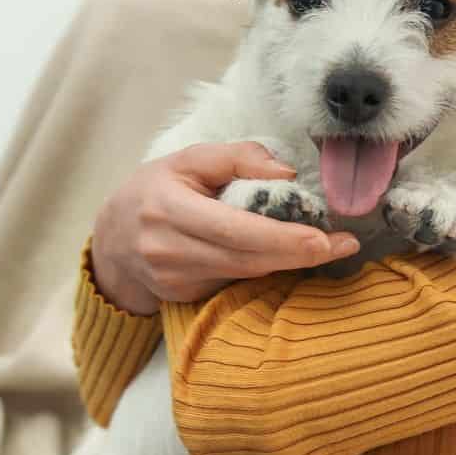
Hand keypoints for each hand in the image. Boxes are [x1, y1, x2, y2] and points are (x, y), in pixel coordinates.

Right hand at [89, 142, 361, 315]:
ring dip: (288, 262)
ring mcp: (174, 279)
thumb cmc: (155, 190)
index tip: (323, 239)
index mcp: (168, 208)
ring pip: (244, 274)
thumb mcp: (188, 159)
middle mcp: (168, 249)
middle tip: (343, 245)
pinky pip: (233, 282)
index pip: (233, 229)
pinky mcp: (183, 297)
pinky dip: (263, 269)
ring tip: (328, 247)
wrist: (112, 240)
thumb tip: (286, 174)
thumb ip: (237, 157)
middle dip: (299, 254)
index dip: (281, 238)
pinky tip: (285, 256)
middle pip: (246, 259)